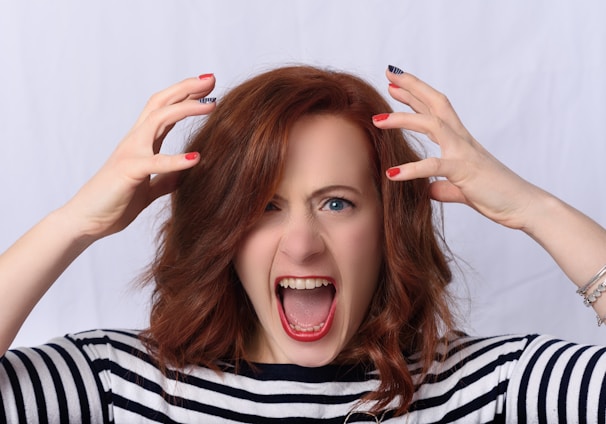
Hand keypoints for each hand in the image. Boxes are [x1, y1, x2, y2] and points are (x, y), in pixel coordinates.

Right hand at [61, 74, 216, 238]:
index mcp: (141, 143)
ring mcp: (130, 153)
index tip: (208, 87)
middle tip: (211, 79)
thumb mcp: (147, 189)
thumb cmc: (113, 203)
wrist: (85, 221)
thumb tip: (185, 174)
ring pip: (158, 119)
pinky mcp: (129, 172)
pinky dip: (176, 160)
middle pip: (161, 103)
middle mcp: (135, 141)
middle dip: (186, 89)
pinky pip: (155, 163)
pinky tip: (196, 158)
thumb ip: (165, 179)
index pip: (164, 110)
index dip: (185, 96)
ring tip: (211, 107)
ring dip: (186, 109)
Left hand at [373, 68, 546, 229]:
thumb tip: (429, 190)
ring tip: (377, 120)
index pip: (436, 110)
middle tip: (389, 74)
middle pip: (436, 103)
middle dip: (412, 86)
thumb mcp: (462, 189)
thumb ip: (444, 187)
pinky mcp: (464, 172)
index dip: (416, 95)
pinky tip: (392, 174)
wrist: (525, 207)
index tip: (396, 84)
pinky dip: (412, 169)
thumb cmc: (497, 195)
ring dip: (403, 119)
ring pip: (432, 124)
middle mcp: (463, 140)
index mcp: (461, 141)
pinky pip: (434, 167)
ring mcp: (464, 153)